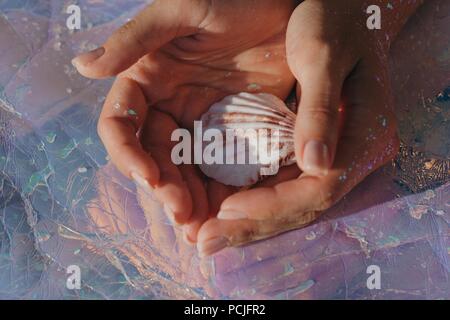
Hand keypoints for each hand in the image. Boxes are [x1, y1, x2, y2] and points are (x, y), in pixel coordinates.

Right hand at [73, 0, 296, 241]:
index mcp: (148, 80)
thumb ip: (136, 39)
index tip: (149, 178)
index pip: (121, 125)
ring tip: (201, 226)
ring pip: (185, 169)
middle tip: (183, 215)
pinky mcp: (233, 130)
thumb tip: (81, 66)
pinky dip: (219, 190)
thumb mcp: (182, 10)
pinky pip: (219, 166)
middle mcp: (169, 105)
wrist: (289, 2)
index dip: (127, 155)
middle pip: (154, 157)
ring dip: (189, 199)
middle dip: (164, 188)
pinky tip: (227, 210)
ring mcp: (201, 121)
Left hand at [195, 0, 425, 255]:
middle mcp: (350, 156)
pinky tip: (217, 206)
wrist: (340, 9)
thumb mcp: (324, 54)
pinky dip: (250, 199)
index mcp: (365, 135)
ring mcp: (330, 156)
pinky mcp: (308, 150)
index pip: (319, 188)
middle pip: (300, 205)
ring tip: (205, 234)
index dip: (273, 205)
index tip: (226, 210)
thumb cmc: (334, 21)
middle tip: (205, 242)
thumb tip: (315, 163)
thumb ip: (320, 107)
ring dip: (246, 220)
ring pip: (287, 201)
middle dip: (252, 225)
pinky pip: (279, 184)